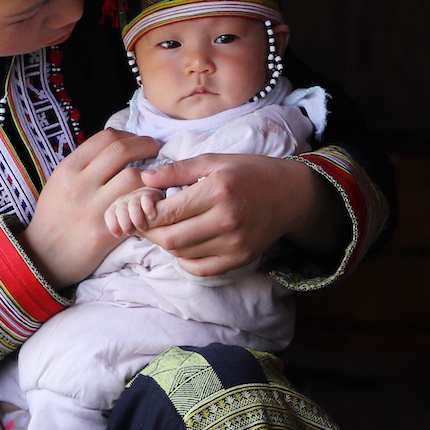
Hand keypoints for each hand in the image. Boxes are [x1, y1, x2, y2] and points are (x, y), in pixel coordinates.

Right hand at [22, 127, 160, 287]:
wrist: (42, 257)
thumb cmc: (53, 218)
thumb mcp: (59, 183)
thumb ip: (83, 166)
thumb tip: (113, 148)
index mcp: (68, 168)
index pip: (106, 138)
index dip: (130, 135)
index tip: (139, 140)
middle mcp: (80, 184)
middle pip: (122, 151)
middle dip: (146, 145)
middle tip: (156, 149)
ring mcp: (93, 207)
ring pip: (134, 177)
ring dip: (152, 174)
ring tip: (156, 177)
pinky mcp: (105, 231)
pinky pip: (135, 208)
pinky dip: (149, 201)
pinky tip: (152, 201)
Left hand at [137, 152, 342, 276]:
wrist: (290, 195)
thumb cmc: (249, 172)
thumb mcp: (214, 161)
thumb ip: (177, 170)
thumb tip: (144, 179)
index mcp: (218, 191)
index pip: (169, 212)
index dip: (146, 215)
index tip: (139, 210)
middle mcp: (227, 220)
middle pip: (171, 238)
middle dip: (150, 233)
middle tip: (144, 224)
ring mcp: (235, 243)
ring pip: (183, 254)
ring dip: (167, 244)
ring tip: (165, 229)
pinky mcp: (241, 258)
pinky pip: (201, 268)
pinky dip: (185, 260)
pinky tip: (184, 246)